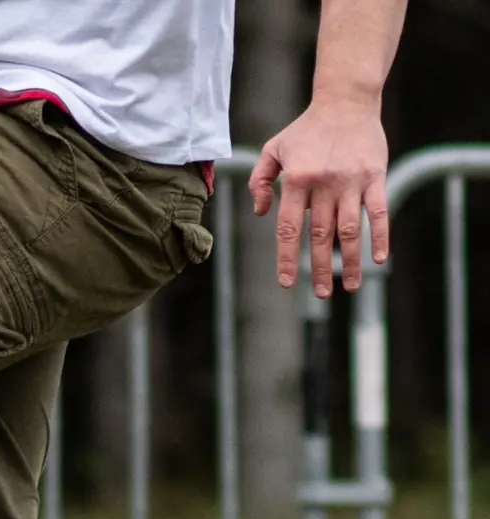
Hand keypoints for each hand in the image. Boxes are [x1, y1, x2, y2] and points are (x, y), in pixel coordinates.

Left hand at [250, 97, 390, 295]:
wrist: (345, 101)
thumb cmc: (305, 129)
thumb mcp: (273, 150)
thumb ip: (260, 180)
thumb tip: (259, 213)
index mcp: (296, 181)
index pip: (289, 228)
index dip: (288, 258)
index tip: (288, 283)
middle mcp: (323, 184)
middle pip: (319, 235)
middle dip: (320, 268)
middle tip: (322, 294)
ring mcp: (351, 181)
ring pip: (349, 229)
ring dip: (349, 261)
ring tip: (349, 287)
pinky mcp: (375, 176)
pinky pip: (378, 211)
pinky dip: (380, 235)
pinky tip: (379, 258)